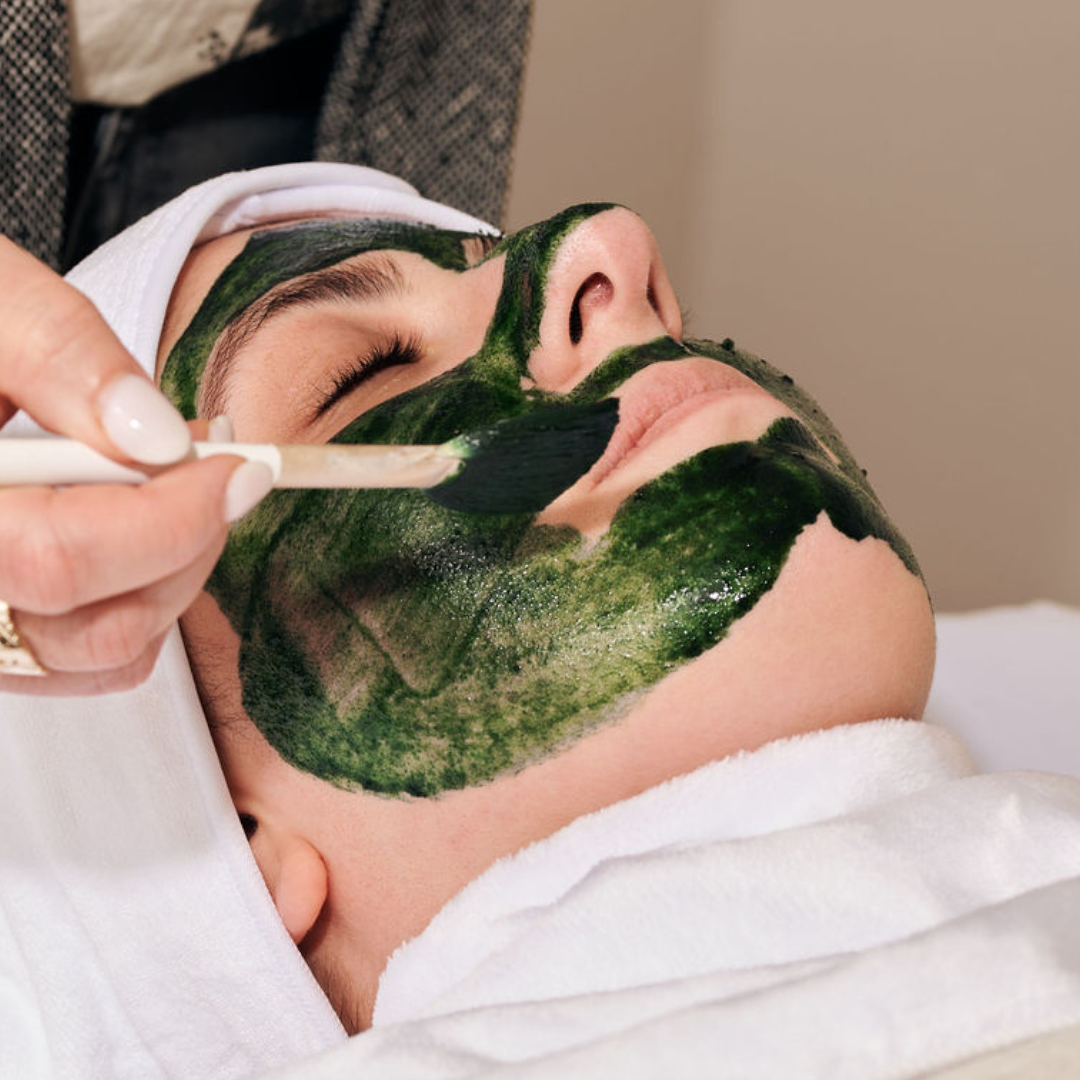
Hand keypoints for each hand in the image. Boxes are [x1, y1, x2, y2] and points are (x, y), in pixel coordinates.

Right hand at [0, 236, 272, 694]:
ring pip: (102, 657)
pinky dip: (137, 599)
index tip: (236, 465)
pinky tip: (140, 524)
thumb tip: (161, 438)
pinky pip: (83, 660)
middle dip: (186, 543)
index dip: (172, 516)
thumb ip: (58, 352)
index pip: (59, 559)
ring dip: (171, 573)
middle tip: (213, 464)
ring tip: (176, 486)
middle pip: (96, 627)